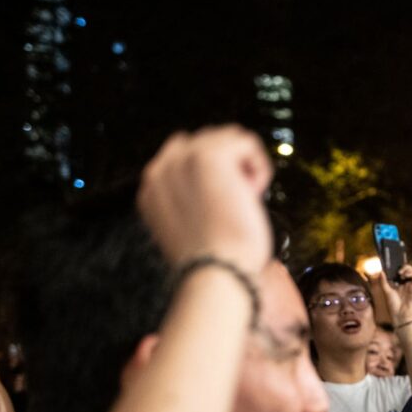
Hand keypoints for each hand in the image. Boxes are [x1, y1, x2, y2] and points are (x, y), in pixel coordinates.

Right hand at [136, 125, 272, 272]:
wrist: (217, 274)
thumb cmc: (215, 263)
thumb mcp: (190, 229)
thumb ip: (192, 201)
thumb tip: (217, 185)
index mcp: (152, 188)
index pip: (183, 152)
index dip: (214, 170)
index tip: (225, 199)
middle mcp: (162, 169)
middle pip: (206, 140)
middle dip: (230, 166)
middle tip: (235, 203)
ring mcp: (183, 160)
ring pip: (227, 137)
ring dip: (244, 166)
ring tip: (242, 199)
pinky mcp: (209, 157)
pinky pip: (247, 142)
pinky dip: (259, 168)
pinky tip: (251, 194)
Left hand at [373, 264, 411, 324]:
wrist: (401, 315)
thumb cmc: (393, 305)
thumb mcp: (386, 292)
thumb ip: (384, 281)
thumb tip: (381, 271)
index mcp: (398, 284)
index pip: (398, 272)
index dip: (397, 266)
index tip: (392, 262)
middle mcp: (405, 283)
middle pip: (406, 270)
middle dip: (402, 266)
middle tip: (397, 269)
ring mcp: (411, 284)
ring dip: (408, 268)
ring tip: (401, 272)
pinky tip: (405, 275)